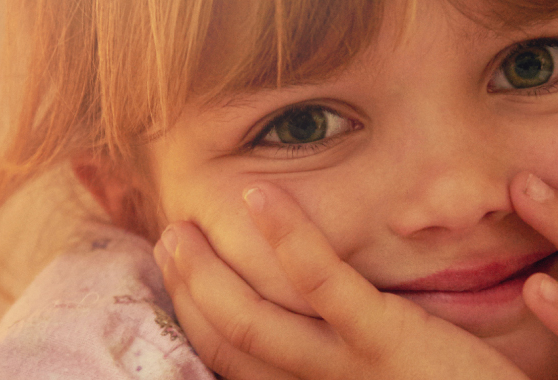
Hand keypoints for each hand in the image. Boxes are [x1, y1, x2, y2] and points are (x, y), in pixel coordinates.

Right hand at [153, 187, 524, 378]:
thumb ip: (364, 362)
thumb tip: (333, 323)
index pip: (239, 366)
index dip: (199, 321)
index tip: (182, 279)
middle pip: (232, 344)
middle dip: (190, 294)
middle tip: (169, 241)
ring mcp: (351, 370)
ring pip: (255, 320)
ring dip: (210, 272)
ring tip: (185, 224)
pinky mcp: (388, 341)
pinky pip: (324, 285)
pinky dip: (286, 238)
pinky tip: (260, 195)